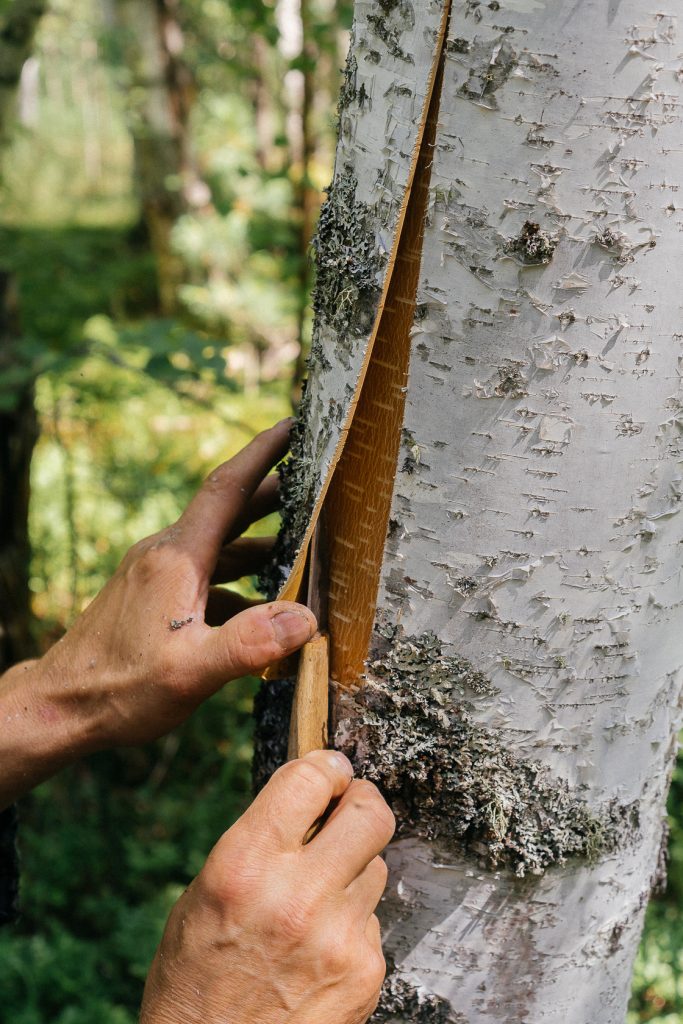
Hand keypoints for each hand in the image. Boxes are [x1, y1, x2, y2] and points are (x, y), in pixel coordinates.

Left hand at [0, 421, 315, 806]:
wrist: (59, 706)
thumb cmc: (119, 688)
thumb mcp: (189, 671)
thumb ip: (250, 643)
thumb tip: (305, 618)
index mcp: (177, 557)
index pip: (227, 488)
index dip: (263, 453)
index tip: (292, 423)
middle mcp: (166, 556)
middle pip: (228, 511)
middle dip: (273, 494)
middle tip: (316, 482)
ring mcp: (158, 576)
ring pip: (219, 547)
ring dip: (259, 542)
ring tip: (303, 545)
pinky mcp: (153, 598)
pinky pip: (207, 577)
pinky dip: (240, 582)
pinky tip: (262, 608)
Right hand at [140, 750, 395, 1023]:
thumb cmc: (194, 985)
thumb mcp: (200, 898)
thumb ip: (255, 845)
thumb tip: (304, 807)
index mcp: (244, 866)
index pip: (309, 779)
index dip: (326, 767)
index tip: (331, 770)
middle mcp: (297, 894)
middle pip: (370, 813)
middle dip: (362, 803)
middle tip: (349, 809)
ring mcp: (339, 935)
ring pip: (377, 866)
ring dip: (354, 869)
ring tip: (320, 896)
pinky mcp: (365, 971)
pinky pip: (373, 919)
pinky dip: (353, 923)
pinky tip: (321, 946)